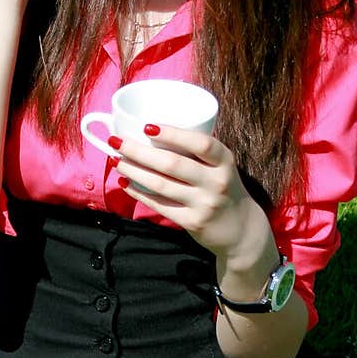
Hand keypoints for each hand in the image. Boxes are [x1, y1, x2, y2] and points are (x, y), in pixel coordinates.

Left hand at [113, 127, 269, 262]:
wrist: (240, 230)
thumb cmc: (223, 189)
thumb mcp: (221, 167)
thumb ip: (197, 154)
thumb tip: (153, 134)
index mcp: (224, 162)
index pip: (201, 144)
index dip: (174, 134)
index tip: (147, 126)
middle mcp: (216, 182)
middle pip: (172, 164)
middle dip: (139, 151)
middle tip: (116, 141)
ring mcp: (204, 204)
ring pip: (161, 185)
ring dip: (133, 170)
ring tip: (116, 160)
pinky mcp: (192, 222)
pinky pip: (160, 205)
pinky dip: (139, 193)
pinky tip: (125, 182)